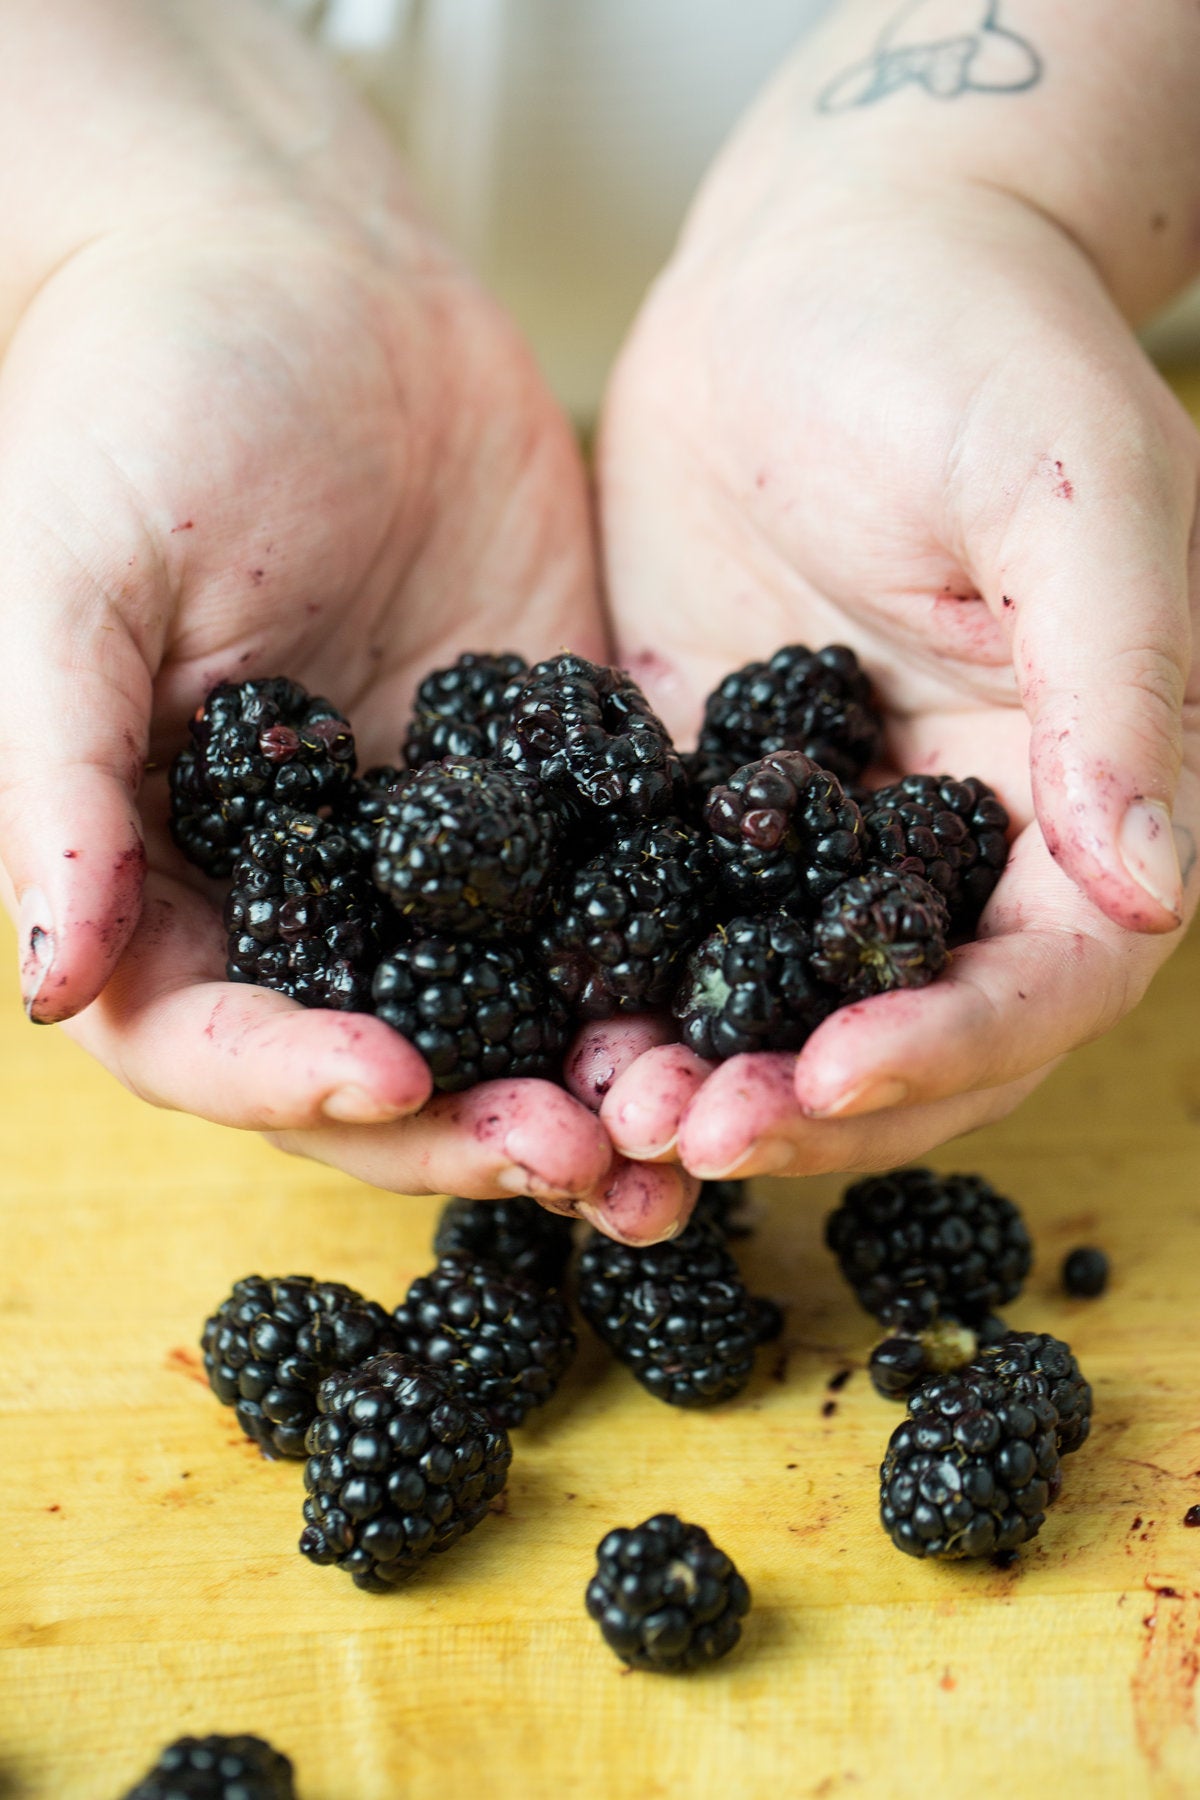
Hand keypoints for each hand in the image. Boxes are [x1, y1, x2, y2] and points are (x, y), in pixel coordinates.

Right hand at [0, 0, 692, 1229]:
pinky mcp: (547, 790)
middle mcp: (301, 888)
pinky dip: (664, 971)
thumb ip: (62, 777)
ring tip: (686, 1131)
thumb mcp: (72, 574)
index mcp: (165, 864)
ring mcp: (434, 850)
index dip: (291, 1081)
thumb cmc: (146, 396)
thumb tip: (50, 984)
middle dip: (473, 1125)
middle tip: (591, 1160)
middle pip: (376, 1062)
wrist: (310, 271)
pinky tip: (741, 1009)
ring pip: (507, 1015)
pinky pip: (606, 905)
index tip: (397, 1081)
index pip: (209, 1034)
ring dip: (587, 1086)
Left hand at [595, 153, 1199, 1181]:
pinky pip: (662, 922)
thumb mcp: (1068, 486)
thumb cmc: (970, 337)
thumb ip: (1120, 683)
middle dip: (804, 1103)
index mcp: (1074, 786)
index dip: (951, 1046)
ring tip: (602, 1115)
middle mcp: (950, 835)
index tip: (827, 1078)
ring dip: (703, 1076)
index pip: (1049, 977)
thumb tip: (1152, 887)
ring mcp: (816, 829)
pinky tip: (543, 1032)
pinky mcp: (697, 798)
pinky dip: (616, 993)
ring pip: (776, 1005)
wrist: (813, 261)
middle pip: (906, 1030)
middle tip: (679, 1133)